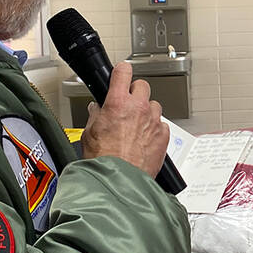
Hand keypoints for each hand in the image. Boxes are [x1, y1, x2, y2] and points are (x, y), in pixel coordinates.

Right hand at [80, 62, 169, 177]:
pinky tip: (145, 139)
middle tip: (127, 104)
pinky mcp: (164, 136)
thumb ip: (95, 116)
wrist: (118, 180)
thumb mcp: (88, 133)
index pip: (123, 72)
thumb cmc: (103, 160)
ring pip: (154, 105)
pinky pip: (162, 124)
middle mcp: (139, 108)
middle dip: (135, 92)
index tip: (122, 72)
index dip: (122, 71)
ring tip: (136, 125)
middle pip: (143, 86)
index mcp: (118, 102)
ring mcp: (153, 121)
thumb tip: (97, 110)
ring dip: (146, 111)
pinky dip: (155, 129)